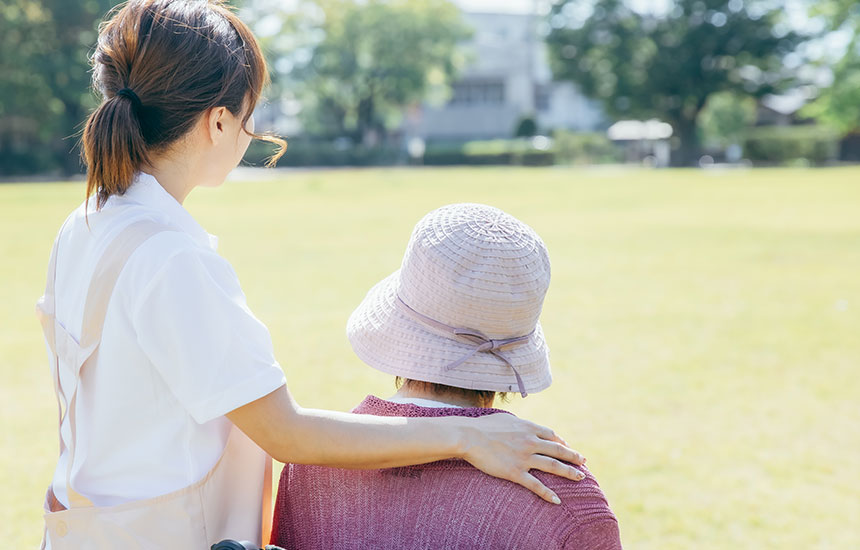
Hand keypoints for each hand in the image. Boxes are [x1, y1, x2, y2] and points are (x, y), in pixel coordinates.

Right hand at [458, 413, 586, 503]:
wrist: (469, 436)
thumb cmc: (483, 426)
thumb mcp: (506, 419)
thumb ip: (518, 423)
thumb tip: (522, 425)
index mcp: (528, 428)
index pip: (552, 436)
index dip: (562, 443)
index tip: (569, 448)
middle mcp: (530, 442)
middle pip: (558, 450)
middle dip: (573, 457)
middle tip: (584, 462)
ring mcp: (524, 458)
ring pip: (553, 466)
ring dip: (569, 473)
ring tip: (580, 478)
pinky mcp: (515, 472)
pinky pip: (535, 485)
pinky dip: (548, 493)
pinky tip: (557, 500)